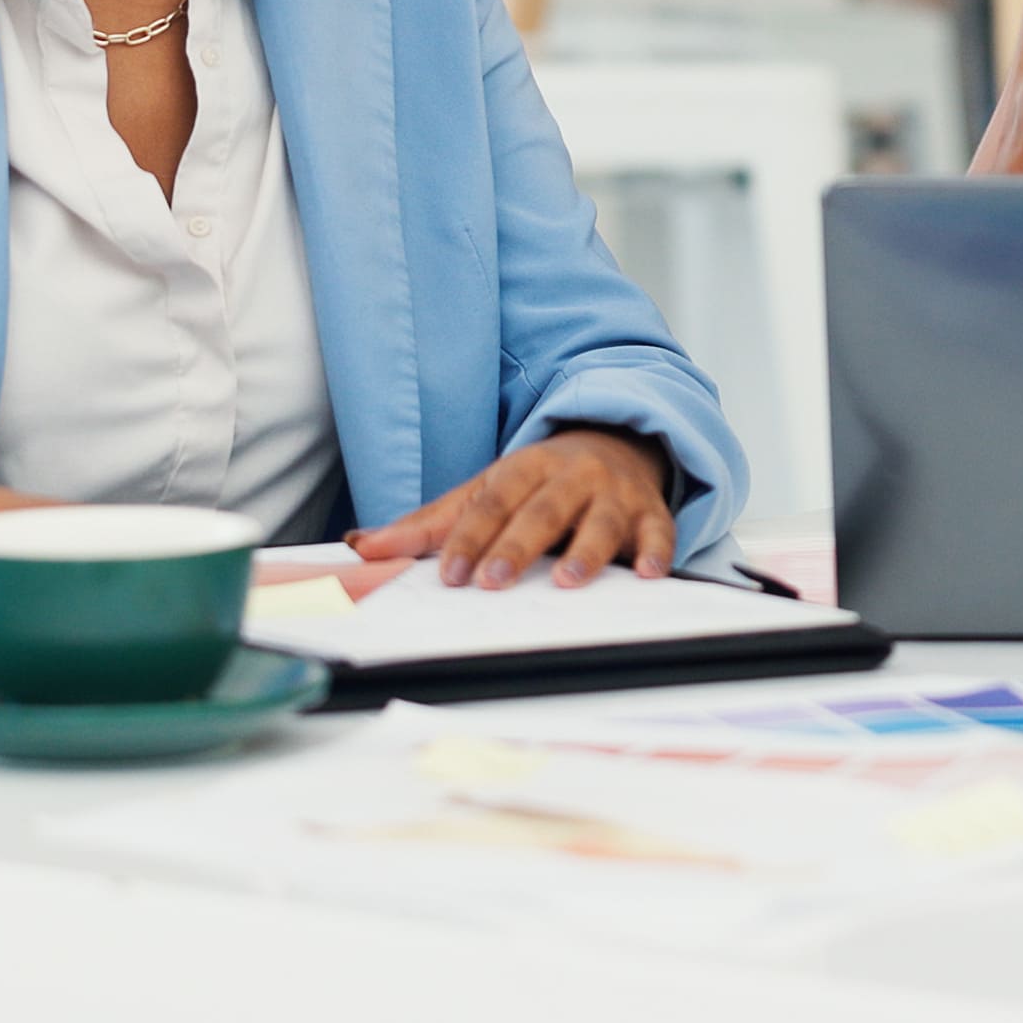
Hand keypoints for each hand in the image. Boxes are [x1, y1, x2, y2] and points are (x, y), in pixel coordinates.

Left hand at [345, 425, 674, 588]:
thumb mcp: (484, 491)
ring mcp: (613, 493)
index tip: (450, 574)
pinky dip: (658, 550)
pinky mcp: (650, 511)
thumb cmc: (539, 481)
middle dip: (517, 545)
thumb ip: (428, 525)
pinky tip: (652, 573)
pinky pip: (658, 529)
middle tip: (494, 581)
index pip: (491, 502)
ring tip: (567, 581)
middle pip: (541, 510)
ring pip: (599, 520)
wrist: (615, 440)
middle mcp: (571, 475)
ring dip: (586, 550)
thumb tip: (364, 546)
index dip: (469, 538)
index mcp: (524, 467)